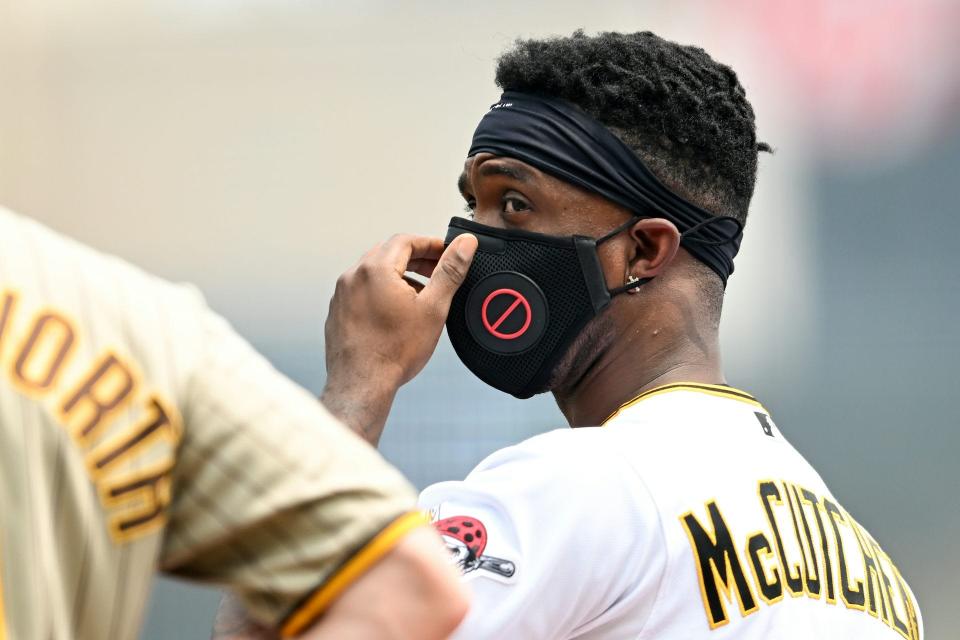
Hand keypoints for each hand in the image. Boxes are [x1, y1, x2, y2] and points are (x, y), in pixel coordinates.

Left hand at [321, 233, 477, 443]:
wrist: (363, 385)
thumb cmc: (394, 353)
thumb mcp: (433, 308)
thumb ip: (450, 270)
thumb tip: (464, 245)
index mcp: (376, 269)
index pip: (406, 240)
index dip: (430, 244)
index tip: (446, 252)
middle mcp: (353, 276)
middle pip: (388, 253)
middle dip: (416, 258)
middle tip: (436, 271)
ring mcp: (342, 294)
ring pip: (374, 272)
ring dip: (399, 275)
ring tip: (420, 295)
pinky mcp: (338, 311)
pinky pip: (362, 290)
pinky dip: (381, 291)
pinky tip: (396, 312)